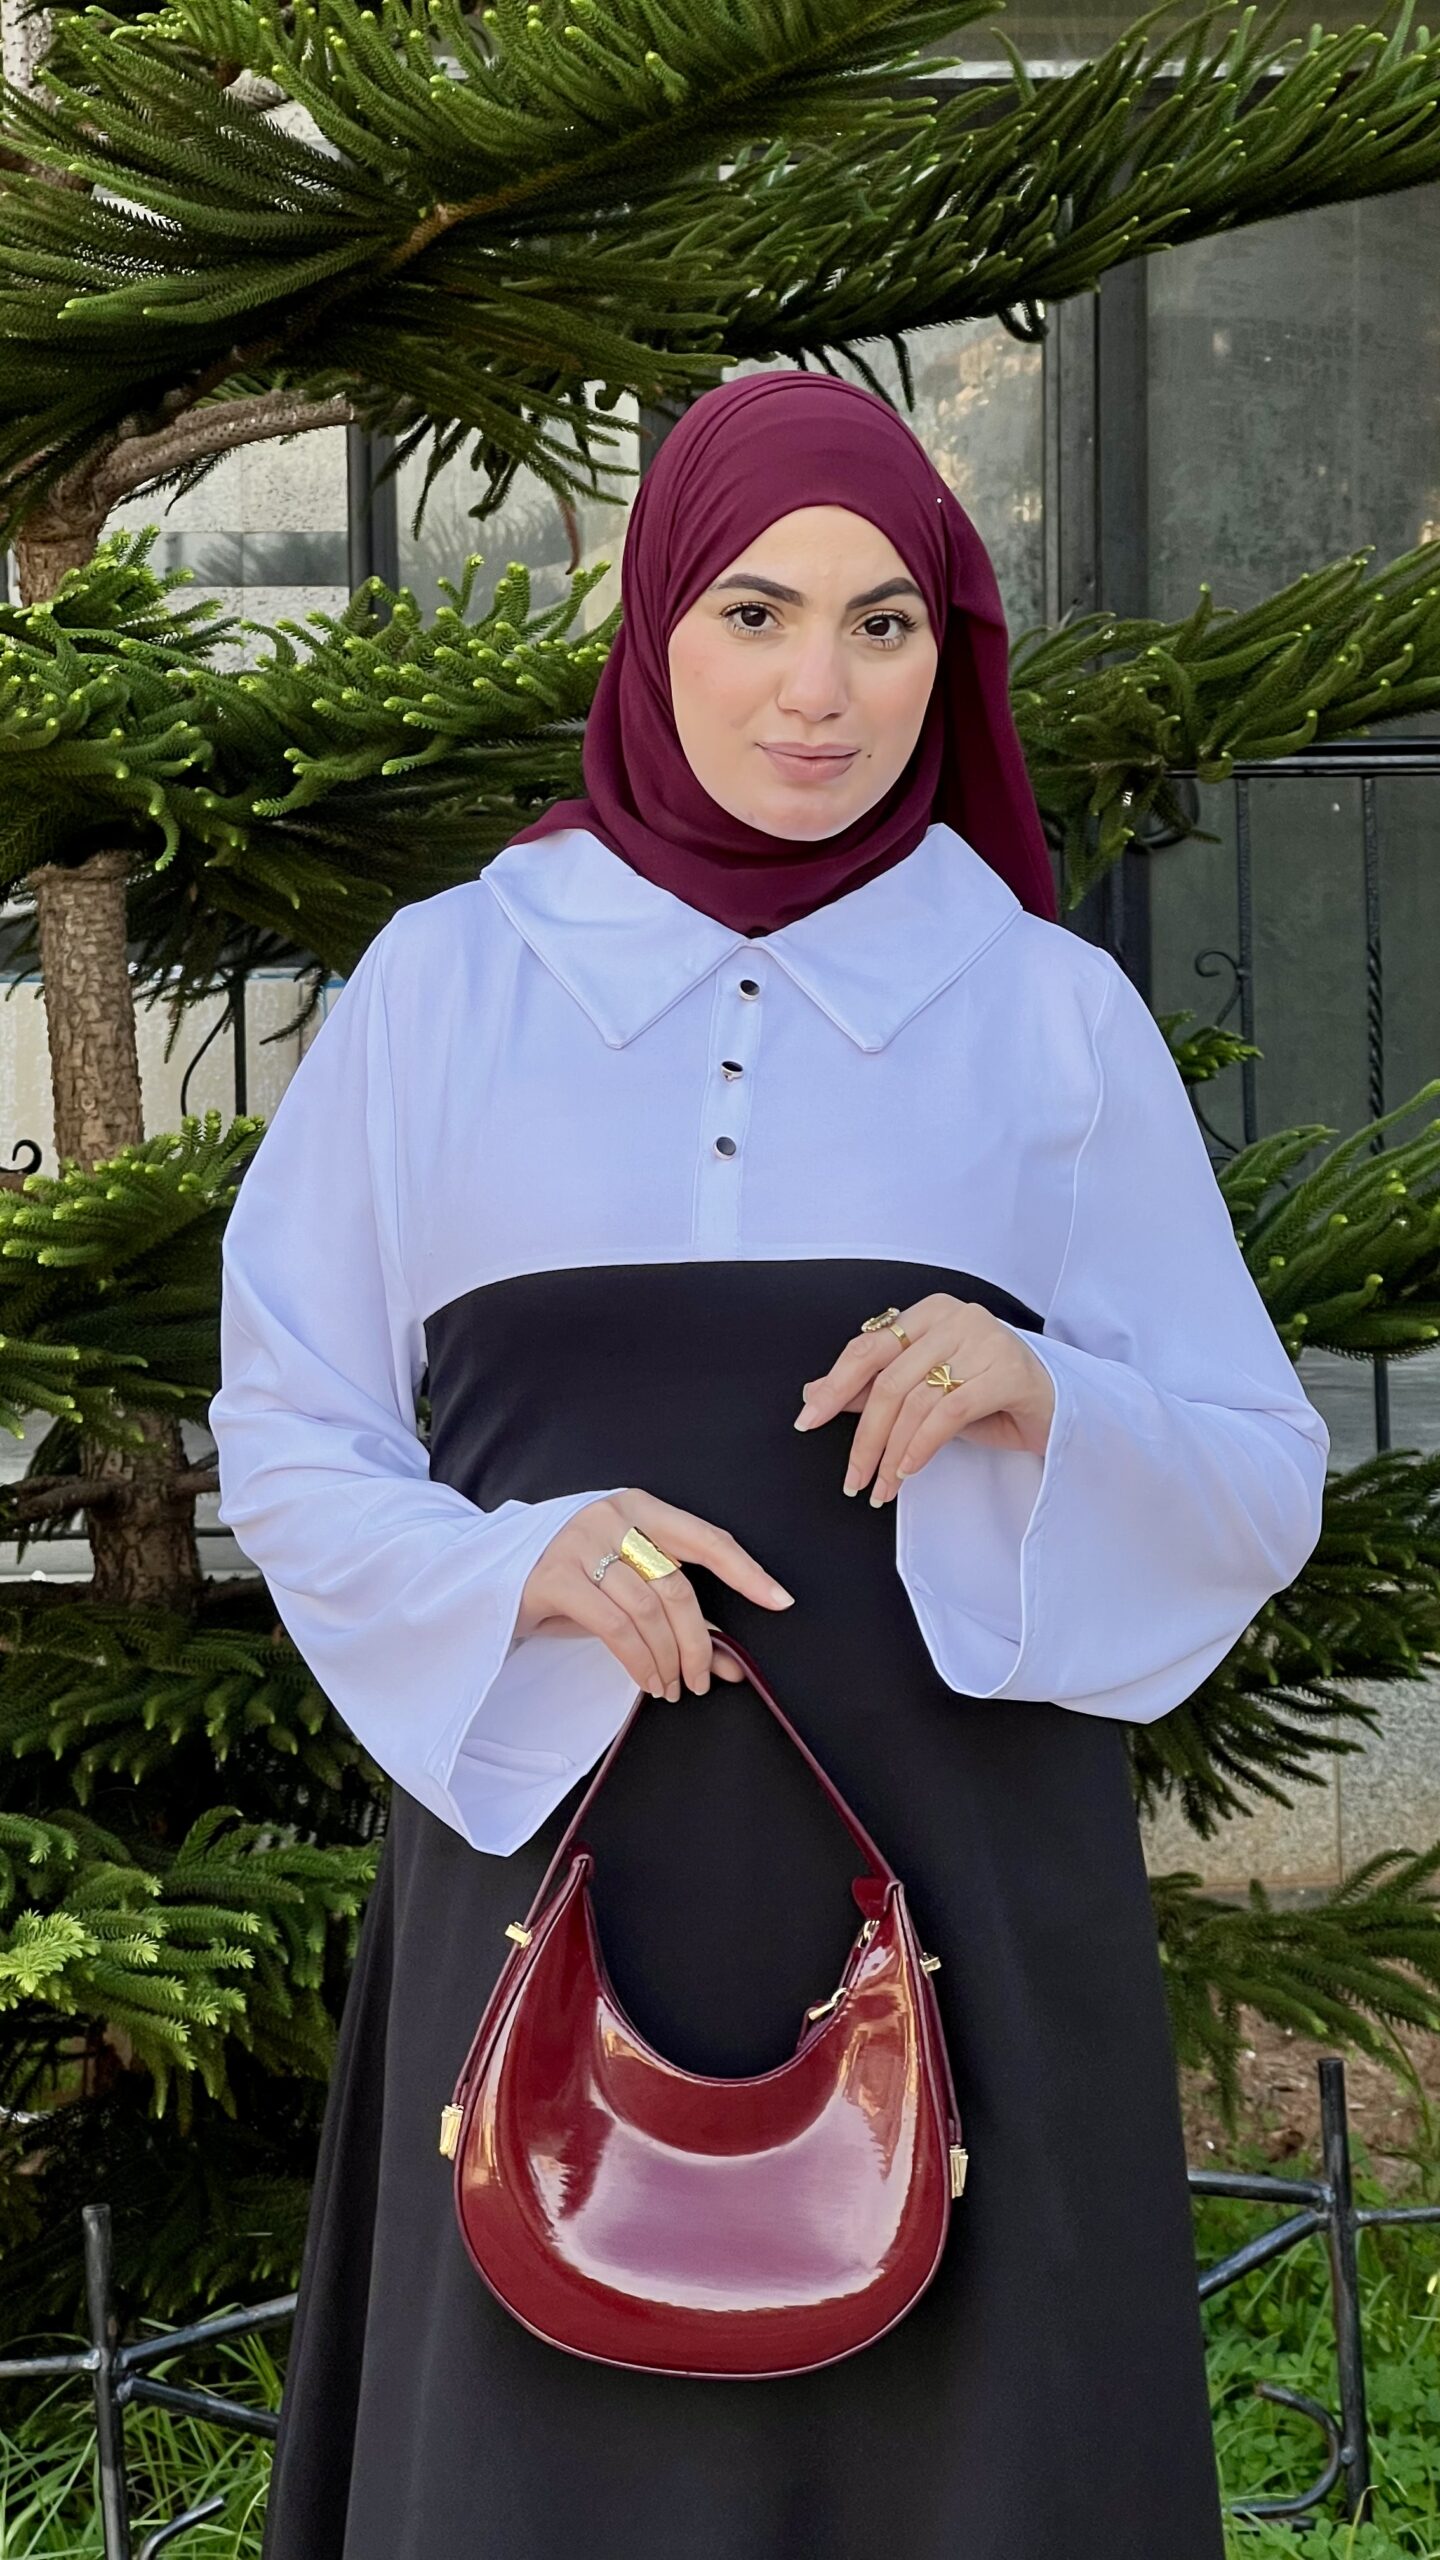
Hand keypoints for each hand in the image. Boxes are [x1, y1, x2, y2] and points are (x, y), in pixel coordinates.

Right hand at [515, 1490, 793, 1700]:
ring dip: (669, 1657)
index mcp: (639, 1506)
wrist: (490, 1576)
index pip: (706, 1537)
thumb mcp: (628, 1590)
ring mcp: (579, 1541)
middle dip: (699, 1641)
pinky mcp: (554, 1575)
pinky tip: (648, 1680)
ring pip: (648, 1608)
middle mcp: (612, 1515)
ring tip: (673, 1686)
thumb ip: (677, 1617)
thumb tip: (731, 1664)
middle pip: (678, 1583)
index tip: (780, 1601)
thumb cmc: (572, 1581)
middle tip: (705, 1679)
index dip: (747, 1571)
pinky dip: (639, 1660)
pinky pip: (615, 1626)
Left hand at [794, 1293, 1055, 1506]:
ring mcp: (986, 1340)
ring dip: (891, 1453)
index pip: (868, 1348)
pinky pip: (948, 1413)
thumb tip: (814, 1394)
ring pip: (916, 1400)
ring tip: (882, 1487)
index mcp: (931, 1312)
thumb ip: (874, 1390)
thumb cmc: (991, 1399)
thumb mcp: (926, 1394)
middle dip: (863, 1436)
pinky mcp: (1008, 1372)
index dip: (834, 1386)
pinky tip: (908, 1471)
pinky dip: (921, 1447)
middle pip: (889, 1380)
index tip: (808, 1420)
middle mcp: (957, 1317)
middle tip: (852, 1477)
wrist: (1060, 1412)